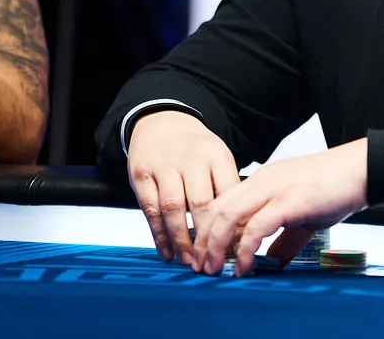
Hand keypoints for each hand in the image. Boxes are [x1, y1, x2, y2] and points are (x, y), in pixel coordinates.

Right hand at [127, 111, 240, 265]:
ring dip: (181, 239)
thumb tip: (242, 231)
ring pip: (173, 208)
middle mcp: (190, 159)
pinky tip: (167, 253)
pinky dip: (159, 235)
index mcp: (216, 155)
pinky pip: (150, 209)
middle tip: (212, 263)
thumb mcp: (217, 157)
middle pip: (201, 203)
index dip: (233, 224)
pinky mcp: (141, 174)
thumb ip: (227, 188)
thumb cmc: (196, 149)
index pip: (228, 194)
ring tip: (189, 262)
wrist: (160, 122)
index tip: (236, 250)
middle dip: (207, 237)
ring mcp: (164, 166)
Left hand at [194, 139, 367, 277]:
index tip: (203, 254)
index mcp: (262, 181)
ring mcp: (274, 189)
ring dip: (215, 245)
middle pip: (217, 208)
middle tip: (199, 267)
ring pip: (229, 215)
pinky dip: (244, 249)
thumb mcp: (304, 215)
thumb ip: (285, 237)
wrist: (362, 170)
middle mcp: (262, 181)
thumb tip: (273, 261)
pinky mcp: (289, 201)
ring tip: (212, 269)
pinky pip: (257, 227)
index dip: (206, 229)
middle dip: (202, 240)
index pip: (221, 202)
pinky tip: (243, 267)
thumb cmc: (336, 189)